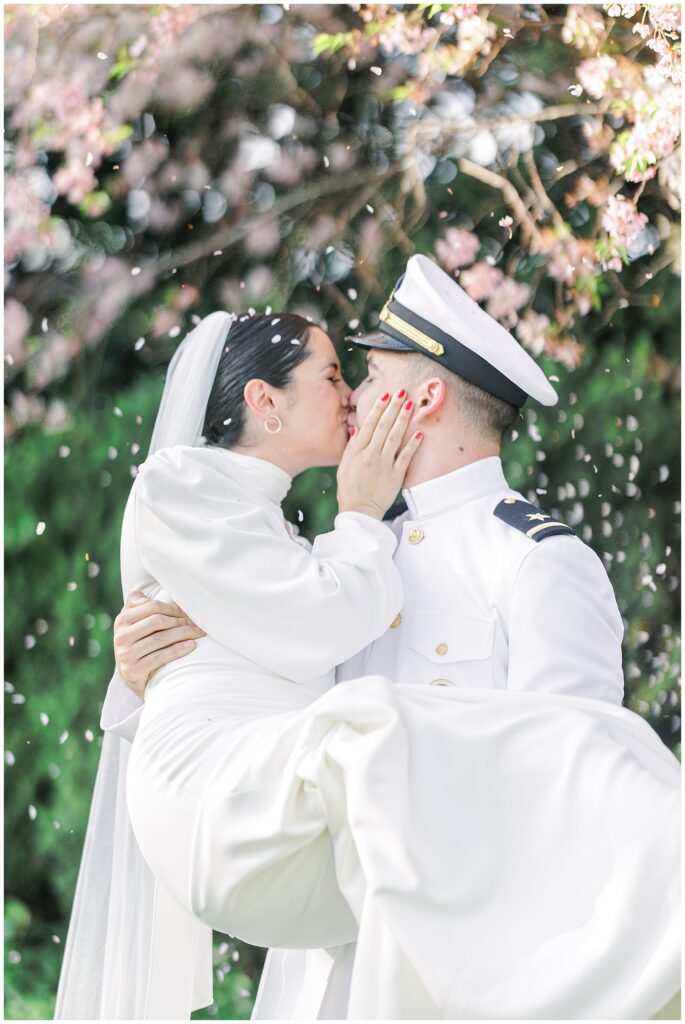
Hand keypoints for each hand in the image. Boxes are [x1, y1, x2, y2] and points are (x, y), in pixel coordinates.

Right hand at [113, 591, 205, 697]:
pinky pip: (160, 657)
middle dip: (181, 621)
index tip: (190, 612)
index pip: (153, 607)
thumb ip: (143, 604)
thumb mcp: (137, 622)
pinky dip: (178, 650)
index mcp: (122, 620)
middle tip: (198, 625)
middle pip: (158, 621)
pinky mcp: (132, 670)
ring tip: (198, 634)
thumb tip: (166, 593)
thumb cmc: (140, 643)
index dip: (174, 608)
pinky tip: (191, 646)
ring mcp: (125, 654)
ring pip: (160, 638)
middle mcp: (121, 636)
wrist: (132, 676)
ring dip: (184, 634)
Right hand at [336, 389, 423, 518]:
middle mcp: (370, 454)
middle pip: (383, 426)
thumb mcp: (344, 466)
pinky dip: (412, 444)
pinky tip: (419, 432)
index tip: (386, 396)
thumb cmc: (349, 488)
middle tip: (402, 391)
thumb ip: (351, 447)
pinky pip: (405, 456)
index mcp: (356, 451)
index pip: (369, 424)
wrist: (359, 510)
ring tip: (410, 404)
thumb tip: (357, 429)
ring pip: (394, 437)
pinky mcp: (395, 475)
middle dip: (393, 407)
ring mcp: (383, 464)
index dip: (378, 409)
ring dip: (402, 419)